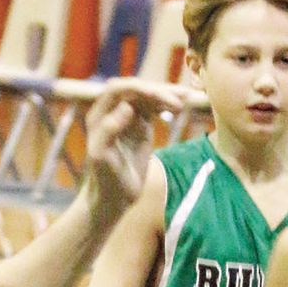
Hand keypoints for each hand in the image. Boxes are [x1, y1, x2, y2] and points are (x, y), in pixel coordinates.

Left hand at [82, 79, 187, 216]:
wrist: (114, 197)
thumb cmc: (105, 178)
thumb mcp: (101, 156)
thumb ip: (110, 129)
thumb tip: (128, 107)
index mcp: (100, 115)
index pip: (118, 89)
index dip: (138, 88)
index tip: (157, 96)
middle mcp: (112, 111)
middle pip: (137, 90)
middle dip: (158, 91)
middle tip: (181, 101)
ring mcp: (128, 118)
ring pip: (148, 98)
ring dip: (166, 95)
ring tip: (187, 98)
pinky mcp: (141, 126)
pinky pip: (155, 109)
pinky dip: (168, 105)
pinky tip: (182, 106)